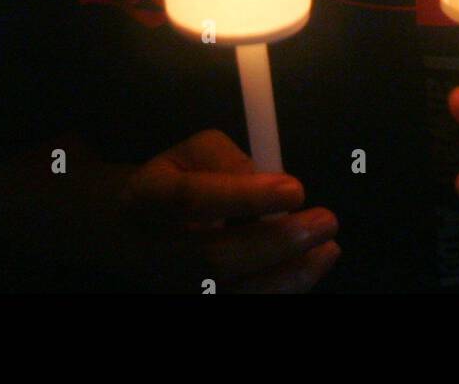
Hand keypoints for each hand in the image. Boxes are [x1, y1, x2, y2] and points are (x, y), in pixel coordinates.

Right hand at [118, 130, 340, 291]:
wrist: (129, 234)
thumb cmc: (175, 182)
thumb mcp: (193, 152)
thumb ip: (229, 160)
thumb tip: (272, 185)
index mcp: (147, 196)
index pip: (192, 198)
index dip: (245, 195)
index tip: (296, 188)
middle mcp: (154, 251)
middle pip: (213, 258)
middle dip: (276, 242)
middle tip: (326, 221)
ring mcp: (171, 289)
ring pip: (230, 295)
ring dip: (288, 277)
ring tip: (329, 249)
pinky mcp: (196, 304)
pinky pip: (241, 305)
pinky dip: (280, 292)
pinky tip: (309, 269)